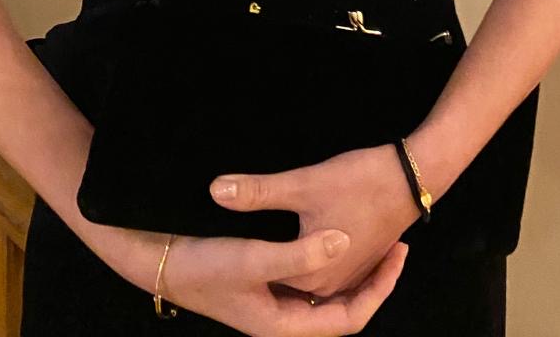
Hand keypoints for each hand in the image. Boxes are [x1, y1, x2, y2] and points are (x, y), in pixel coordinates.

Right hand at [96, 223, 408, 335]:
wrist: (159, 259)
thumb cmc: (204, 265)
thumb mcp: (255, 257)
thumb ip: (302, 254)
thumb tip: (346, 244)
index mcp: (284, 326)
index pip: (349, 320)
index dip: (379, 290)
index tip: (399, 255)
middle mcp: (283, 318)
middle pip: (343, 308)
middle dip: (373, 281)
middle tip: (399, 246)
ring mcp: (274, 301)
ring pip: (328, 293)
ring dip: (354, 270)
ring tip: (379, 239)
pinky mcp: (265, 282)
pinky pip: (311, 277)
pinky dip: (330, 259)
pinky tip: (338, 234)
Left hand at [209, 143, 422, 299]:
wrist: (413, 176)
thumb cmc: (358, 181)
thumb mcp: (303, 183)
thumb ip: (258, 192)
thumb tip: (214, 190)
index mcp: (314, 279)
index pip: (266, 283)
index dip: (242, 268)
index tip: (219, 251)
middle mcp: (332, 286)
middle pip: (288, 284)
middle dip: (265, 272)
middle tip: (230, 252)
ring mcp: (350, 276)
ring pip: (308, 280)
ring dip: (290, 269)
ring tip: (258, 249)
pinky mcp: (363, 262)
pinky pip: (328, 271)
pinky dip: (311, 261)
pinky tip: (297, 242)